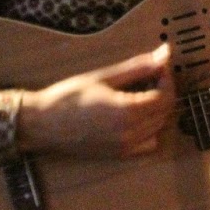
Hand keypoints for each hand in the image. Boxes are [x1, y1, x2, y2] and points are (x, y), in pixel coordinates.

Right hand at [16, 45, 176, 158]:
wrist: (42, 124)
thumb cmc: (68, 97)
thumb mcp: (104, 77)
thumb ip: (138, 67)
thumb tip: (164, 54)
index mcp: (127, 112)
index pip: (165, 97)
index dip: (167, 79)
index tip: (160, 67)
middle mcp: (129, 133)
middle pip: (164, 112)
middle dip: (163, 92)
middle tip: (151, 76)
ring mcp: (125, 147)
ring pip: (158, 128)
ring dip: (157, 110)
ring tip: (142, 93)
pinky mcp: (119, 155)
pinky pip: (147, 144)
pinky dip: (149, 129)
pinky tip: (135, 115)